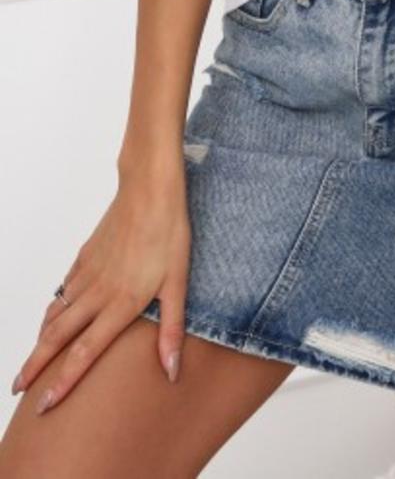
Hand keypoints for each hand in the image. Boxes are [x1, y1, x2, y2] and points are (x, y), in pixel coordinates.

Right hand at [11, 168, 190, 412]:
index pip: (85, 352)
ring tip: (31, 360)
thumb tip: (171, 370)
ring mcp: (88, 273)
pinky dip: (52, 307)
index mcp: (120, 304)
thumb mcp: (179, 282)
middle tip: (18, 388)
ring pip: (56, 312)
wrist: (149, 188)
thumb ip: (172, 329)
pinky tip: (52, 315)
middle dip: (36, 365)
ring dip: (41, 339)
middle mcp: (97, 293)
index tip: (45, 404)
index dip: (64, 381)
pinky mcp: (85, 256)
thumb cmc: (169, 233)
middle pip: (58, 336)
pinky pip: (63, 289)